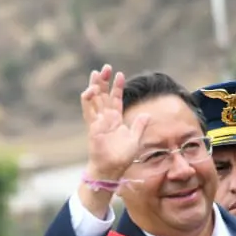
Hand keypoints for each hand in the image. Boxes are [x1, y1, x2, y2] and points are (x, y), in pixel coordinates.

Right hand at [81, 64, 149, 181]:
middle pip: (103, 95)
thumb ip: (139, 126)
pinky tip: (90, 90)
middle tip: (105, 67)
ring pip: (94, 99)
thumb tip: (147, 114)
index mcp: (115, 119)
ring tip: (96, 73)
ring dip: (95, 86)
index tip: (119, 74)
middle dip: (103, 81)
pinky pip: (88, 111)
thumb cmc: (122, 157)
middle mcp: (105, 118)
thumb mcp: (135, 139)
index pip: (115, 99)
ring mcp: (98, 121)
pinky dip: (88, 100)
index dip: (117, 87)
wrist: (112, 168)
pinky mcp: (92, 127)